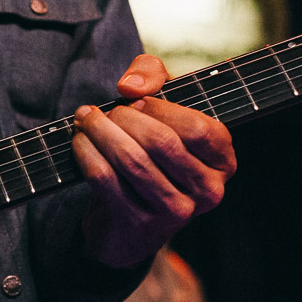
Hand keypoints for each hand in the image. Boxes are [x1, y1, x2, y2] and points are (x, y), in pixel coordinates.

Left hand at [72, 54, 236, 268]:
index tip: (131, 100)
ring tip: (83, 121)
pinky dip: (86, 155)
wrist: (128, 223)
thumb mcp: (161, 109)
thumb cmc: (150, 155)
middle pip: (161, 142)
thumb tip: (131, 86)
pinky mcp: (139, 224)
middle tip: (96, 112)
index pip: (197, 128)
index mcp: (223, 162)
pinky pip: (106, 180)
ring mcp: (175, 212)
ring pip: (131, 160)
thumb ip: (154, 77)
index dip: (159, 108)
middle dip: (122, 118)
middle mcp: (207, 191)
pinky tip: (78, 143)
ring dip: (99, 134)